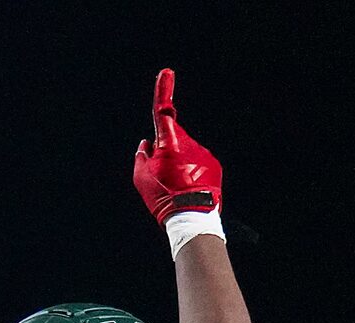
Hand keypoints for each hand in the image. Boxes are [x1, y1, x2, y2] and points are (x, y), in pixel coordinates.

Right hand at [132, 69, 222, 223]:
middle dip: (165, 151)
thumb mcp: (141, 177)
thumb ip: (142, 156)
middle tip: (160, 176)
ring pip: (185, 152)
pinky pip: (197, 163)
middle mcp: (188, 143)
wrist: (191, 216)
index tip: (166, 73)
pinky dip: (190, 173)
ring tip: (174, 188)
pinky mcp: (213, 165)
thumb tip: (146, 144)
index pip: (163, 112)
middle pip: (173, 140)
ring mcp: (203, 153)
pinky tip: (186, 190)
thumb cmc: (162, 197)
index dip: (163, 91)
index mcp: (169, 142)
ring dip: (178, 165)